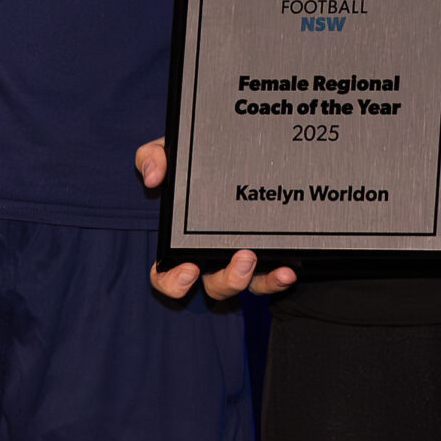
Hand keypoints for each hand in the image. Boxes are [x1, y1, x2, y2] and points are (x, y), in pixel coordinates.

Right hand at [135, 138, 298, 299]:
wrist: (242, 152)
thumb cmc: (198, 164)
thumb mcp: (174, 154)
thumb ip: (154, 157)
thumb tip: (153, 177)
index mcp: (181, 244)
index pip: (166, 277)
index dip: (174, 282)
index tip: (188, 270)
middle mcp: (209, 259)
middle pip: (214, 288)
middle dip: (227, 281)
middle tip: (241, 259)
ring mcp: (238, 261)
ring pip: (242, 286)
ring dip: (250, 278)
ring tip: (256, 255)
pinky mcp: (263, 259)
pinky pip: (268, 280)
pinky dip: (276, 280)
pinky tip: (287, 271)